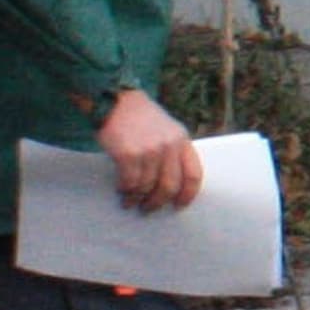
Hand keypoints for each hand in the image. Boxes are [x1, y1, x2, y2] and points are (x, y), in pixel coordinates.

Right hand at [98, 89, 202, 213]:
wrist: (116, 101)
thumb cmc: (141, 118)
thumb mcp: (167, 130)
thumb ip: (173, 152)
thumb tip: (171, 185)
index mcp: (182, 140)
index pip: (193, 174)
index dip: (188, 194)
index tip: (180, 205)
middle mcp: (169, 146)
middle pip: (170, 186)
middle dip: (159, 202)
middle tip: (149, 208)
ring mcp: (149, 150)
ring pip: (147, 187)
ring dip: (138, 199)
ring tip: (130, 202)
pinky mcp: (129, 154)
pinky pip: (130, 182)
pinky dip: (126, 191)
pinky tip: (122, 191)